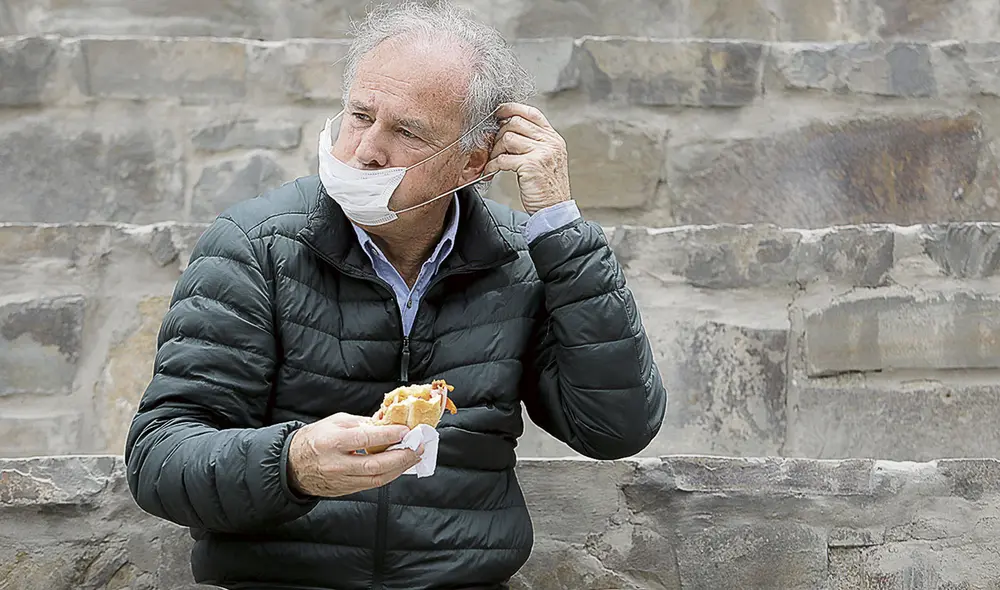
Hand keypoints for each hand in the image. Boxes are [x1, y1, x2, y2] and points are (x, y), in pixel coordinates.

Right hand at [287, 413, 421, 497]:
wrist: (293, 465)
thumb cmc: (315, 439)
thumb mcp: (335, 422)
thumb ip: (362, 423)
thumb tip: (388, 422)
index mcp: (332, 442)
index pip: (365, 439)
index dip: (388, 436)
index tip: (406, 430)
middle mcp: (337, 464)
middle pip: (375, 465)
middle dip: (401, 457)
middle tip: (418, 447)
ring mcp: (341, 480)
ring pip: (377, 479)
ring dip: (400, 468)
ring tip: (414, 457)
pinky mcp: (345, 490)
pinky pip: (371, 484)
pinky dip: (389, 475)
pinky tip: (399, 466)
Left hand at [484, 103, 571, 213]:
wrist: (554, 210)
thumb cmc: (546, 187)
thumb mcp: (546, 160)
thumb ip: (533, 142)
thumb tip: (507, 129)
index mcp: (553, 138)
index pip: (531, 113)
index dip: (512, 108)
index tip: (498, 112)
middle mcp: (550, 142)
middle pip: (516, 122)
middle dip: (499, 133)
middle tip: (492, 147)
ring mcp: (542, 153)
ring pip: (508, 137)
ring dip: (495, 150)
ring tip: (493, 161)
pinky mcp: (531, 165)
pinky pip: (503, 158)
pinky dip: (493, 165)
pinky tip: (491, 171)